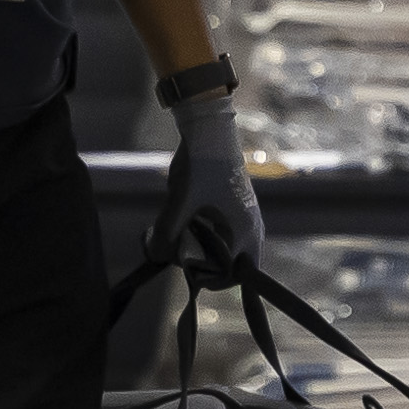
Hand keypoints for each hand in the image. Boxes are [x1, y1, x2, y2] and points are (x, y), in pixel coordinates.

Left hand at [161, 95, 264, 277]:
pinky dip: (209, 235)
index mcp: (244, 231)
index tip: (186, 267)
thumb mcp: (179, 202)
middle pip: (233, 266)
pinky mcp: (238, 209)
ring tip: (185, 232)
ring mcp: (247, 218)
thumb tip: (156, 256)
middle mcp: (252, 228)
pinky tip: (189, 220)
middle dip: (207, 264)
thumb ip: (166, 233)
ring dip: (206, 249)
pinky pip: (226, 234)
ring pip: (229, 250)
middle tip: (184, 252)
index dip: (209, 279)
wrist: (210, 129)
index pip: (234, 276)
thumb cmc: (200, 165)